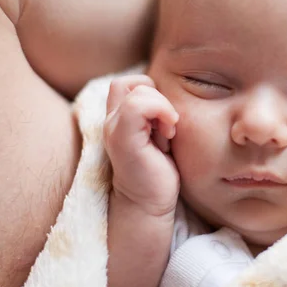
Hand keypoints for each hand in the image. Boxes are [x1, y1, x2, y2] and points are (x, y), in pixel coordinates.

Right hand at [104, 74, 179, 216]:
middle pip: (134, 82)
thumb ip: (157, 115)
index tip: (167, 121)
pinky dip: (160, 112)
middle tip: (168, 127)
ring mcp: (114, 129)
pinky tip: (167, 135)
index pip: (132, 82)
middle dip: (159, 98)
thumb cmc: (159, 172)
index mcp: (120, 118)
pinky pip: (138, 105)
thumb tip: (175, 98)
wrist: (148, 205)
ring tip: (166, 135)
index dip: (154, 93)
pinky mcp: (122, 139)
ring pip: (139, 90)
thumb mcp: (159, 135)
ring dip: (162, 108)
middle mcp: (111, 120)